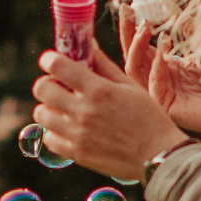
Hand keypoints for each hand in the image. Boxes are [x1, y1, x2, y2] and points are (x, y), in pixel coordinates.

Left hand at [30, 43, 187, 182]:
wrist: (158, 156)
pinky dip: (54, 132)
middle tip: (58, 87)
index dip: (49, 60)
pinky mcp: (76, 153)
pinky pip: (49, 139)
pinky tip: (68, 129)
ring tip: (64, 110)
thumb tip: (88, 45)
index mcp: (98, 90)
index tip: (50, 61)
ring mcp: (78, 134)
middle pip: (42, 89)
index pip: (57, 66)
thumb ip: (104, 65)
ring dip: (49, 108)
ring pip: (41, 114)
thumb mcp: (129, 86)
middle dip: (47, 83)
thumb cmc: (149, 117)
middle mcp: (84, 111)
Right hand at [118, 9, 200, 133]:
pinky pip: (154, 83)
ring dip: (137, 46)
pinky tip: (165, 46)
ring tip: (145, 27)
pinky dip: (157, 63)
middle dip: (128, 32)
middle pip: (132, 55)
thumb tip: (176, 10)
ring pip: (135, 69)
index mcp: (164, 66)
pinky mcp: (166, 105)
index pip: (140, 46)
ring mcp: (160, 93)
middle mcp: (158, 79)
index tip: (127, 7)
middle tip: (127, 12)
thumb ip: (188, 32)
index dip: (132, 28)